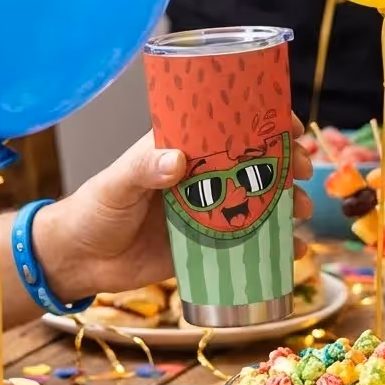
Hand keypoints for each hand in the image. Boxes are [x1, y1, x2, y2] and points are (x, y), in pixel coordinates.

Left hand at [34, 118, 312, 299]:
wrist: (80, 262)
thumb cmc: (93, 212)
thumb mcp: (115, 185)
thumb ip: (142, 169)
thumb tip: (177, 159)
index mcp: (182, 151)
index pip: (228, 127)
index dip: (263, 123)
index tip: (290, 126)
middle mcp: (201, 179)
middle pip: (255, 165)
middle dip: (287, 165)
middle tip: (304, 172)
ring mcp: (208, 213)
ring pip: (259, 203)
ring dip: (288, 205)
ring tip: (304, 213)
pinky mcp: (209, 246)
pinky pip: (249, 244)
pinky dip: (276, 250)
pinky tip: (296, 255)